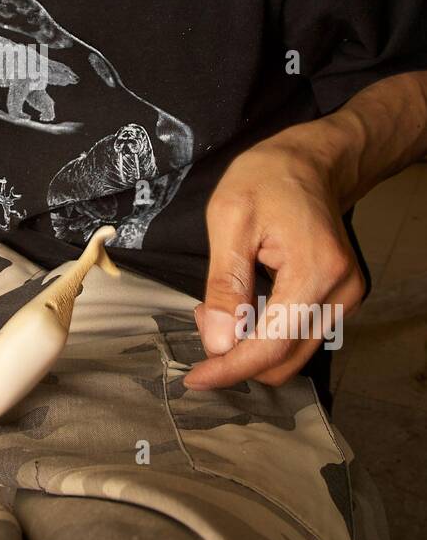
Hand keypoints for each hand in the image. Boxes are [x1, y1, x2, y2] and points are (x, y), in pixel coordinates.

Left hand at [188, 133, 364, 389]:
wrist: (311, 161)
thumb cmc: (268, 178)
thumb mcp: (229, 220)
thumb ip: (224, 285)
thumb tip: (218, 343)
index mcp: (316, 271)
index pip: (272, 344)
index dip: (231, 368)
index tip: (194, 378)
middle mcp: (341, 292)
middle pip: (285, 359)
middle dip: (237, 355)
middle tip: (201, 317)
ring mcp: (346, 298)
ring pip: (293, 354)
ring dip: (251, 346)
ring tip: (218, 308)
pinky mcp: (340, 299)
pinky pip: (300, 336)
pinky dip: (267, 334)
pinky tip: (242, 305)